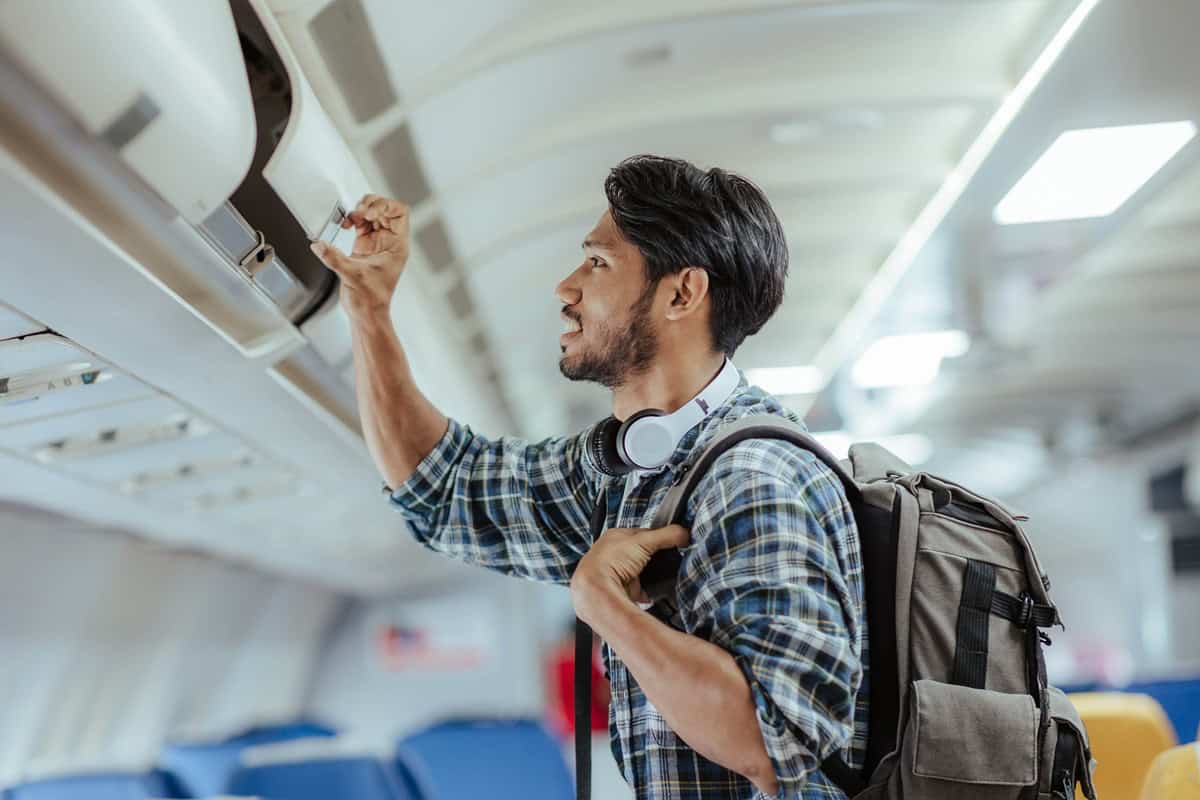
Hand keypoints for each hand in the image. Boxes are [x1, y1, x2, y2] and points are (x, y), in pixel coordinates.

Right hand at [309, 194, 410, 321]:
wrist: (366, 313)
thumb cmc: (371, 299)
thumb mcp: (353, 276)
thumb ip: (334, 259)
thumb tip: (319, 245)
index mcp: (397, 245)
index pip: (399, 212)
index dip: (384, 206)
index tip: (369, 214)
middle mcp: (389, 241)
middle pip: (385, 208)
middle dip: (369, 205)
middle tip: (357, 213)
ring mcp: (377, 242)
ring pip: (372, 214)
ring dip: (359, 211)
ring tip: (349, 219)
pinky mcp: (364, 246)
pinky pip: (360, 224)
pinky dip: (351, 220)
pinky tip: (344, 225)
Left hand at [570, 525, 689, 626]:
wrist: (598, 591)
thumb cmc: (611, 562)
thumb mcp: (644, 541)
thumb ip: (667, 535)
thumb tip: (684, 533)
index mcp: (615, 536)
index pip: (641, 533)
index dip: (657, 536)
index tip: (672, 540)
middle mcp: (613, 554)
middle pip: (641, 553)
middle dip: (653, 557)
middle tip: (668, 559)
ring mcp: (616, 572)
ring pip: (639, 571)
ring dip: (649, 574)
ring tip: (660, 574)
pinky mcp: (620, 589)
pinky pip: (638, 590)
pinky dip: (646, 591)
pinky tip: (651, 591)